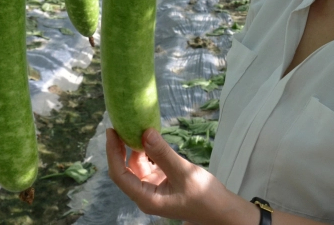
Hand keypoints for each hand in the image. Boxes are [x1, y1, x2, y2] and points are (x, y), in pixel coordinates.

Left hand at [106, 127, 252, 224]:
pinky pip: (148, 164)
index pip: (120, 175)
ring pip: (136, 165)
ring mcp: (153, 188)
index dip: (113, 153)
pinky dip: (147, 150)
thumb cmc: (204, 196)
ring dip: (135, 147)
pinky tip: (149, 137)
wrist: (221, 210)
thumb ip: (163, 153)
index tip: (112, 132)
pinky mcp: (161, 182)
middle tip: (120, 125)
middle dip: (120, 148)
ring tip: (135, 126)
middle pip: (124, 169)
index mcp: (147, 199)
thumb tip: (145, 132)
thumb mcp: (183, 172)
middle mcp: (145, 194)